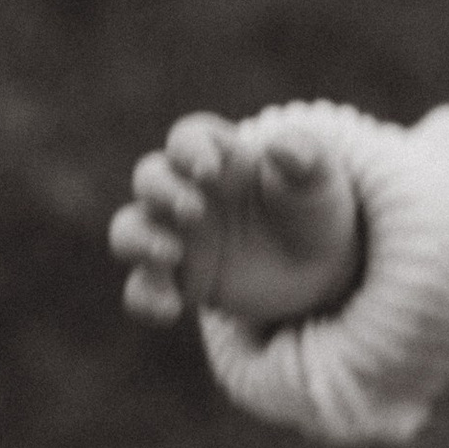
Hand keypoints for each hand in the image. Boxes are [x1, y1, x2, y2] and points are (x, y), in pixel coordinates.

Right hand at [107, 111, 361, 328]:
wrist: (319, 266)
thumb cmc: (312, 207)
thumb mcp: (319, 179)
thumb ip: (305, 157)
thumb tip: (281, 146)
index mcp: (220, 157)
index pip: (186, 138)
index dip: (189, 150)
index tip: (209, 170)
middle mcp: (189, 193)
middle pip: (148, 177)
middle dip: (162, 191)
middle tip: (194, 211)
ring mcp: (178, 238)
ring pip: (129, 230)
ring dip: (139, 239)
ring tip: (171, 254)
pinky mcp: (180, 282)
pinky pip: (141, 288)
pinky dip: (145, 297)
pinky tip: (170, 309)